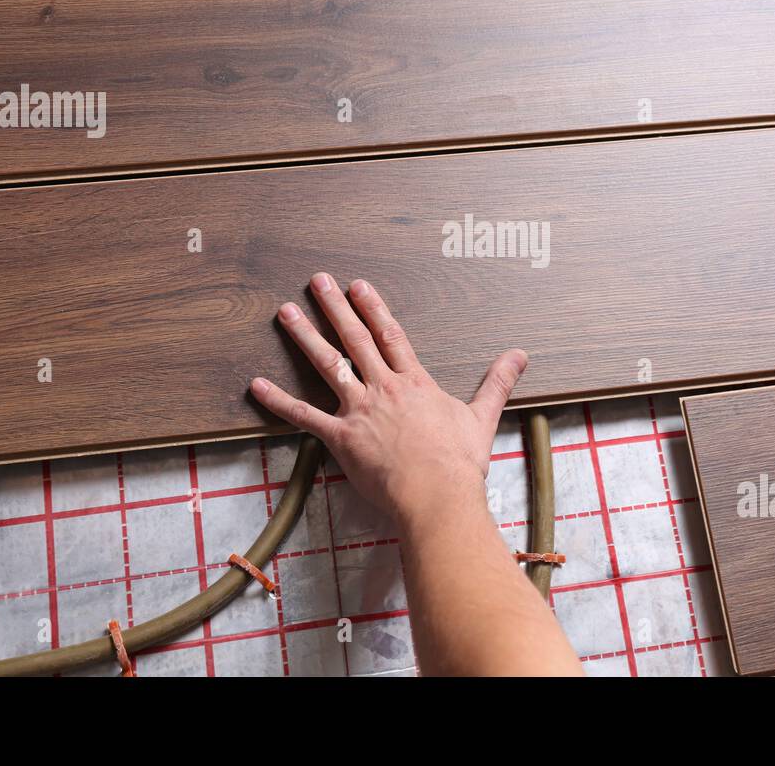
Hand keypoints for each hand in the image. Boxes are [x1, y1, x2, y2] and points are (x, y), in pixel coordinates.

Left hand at [249, 272, 527, 524]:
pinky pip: (304, 416)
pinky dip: (278, 400)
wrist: (438, 495)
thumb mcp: (482, 416)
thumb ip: (497, 382)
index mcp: (414, 382)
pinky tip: (255, 385)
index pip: (390, 335)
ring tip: (285, 312)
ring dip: (305, 337)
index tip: (358, 286)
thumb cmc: (459, 463)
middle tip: (317, 280)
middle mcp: (384, 388)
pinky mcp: (341, 438)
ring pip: (328, 365)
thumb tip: (520, 355)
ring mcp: (359, 411)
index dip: (373, 307)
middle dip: (335, 307)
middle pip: (355, 339)